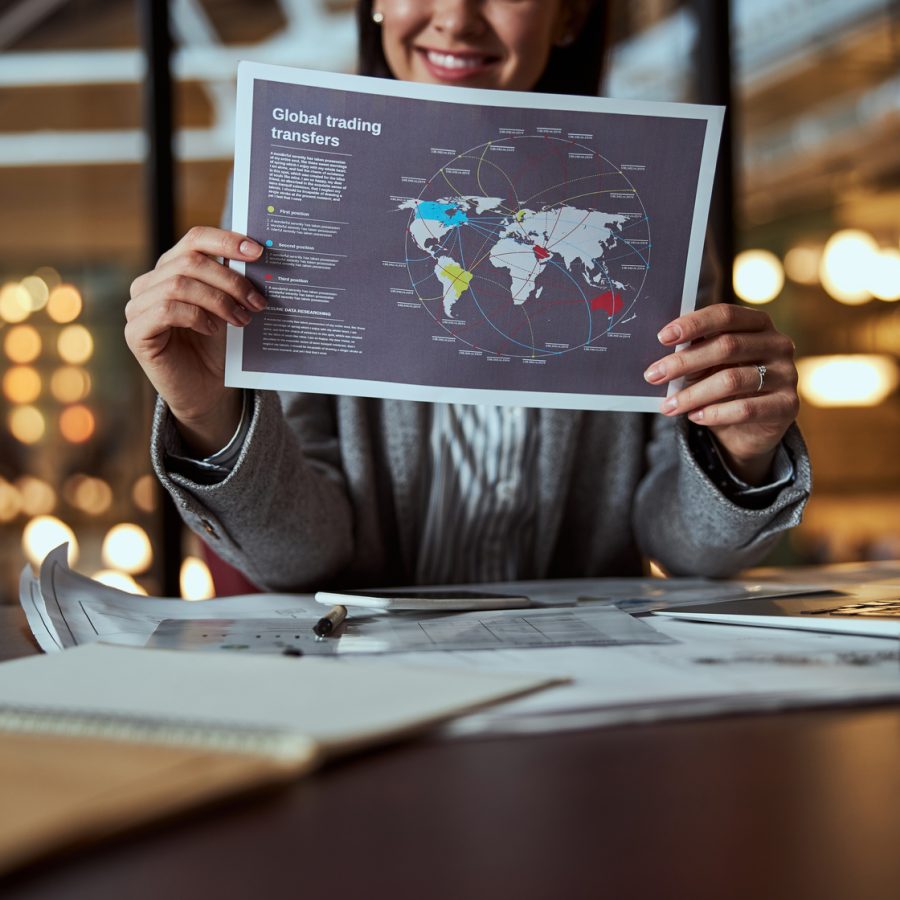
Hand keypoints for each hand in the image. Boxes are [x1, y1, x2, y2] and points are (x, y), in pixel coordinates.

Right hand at [124, 227, 265, 454]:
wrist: (209, 392)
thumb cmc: (219, 349)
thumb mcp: (230, 308)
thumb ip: (234, 282)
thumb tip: (258, 256)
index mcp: (173, 269)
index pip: (195, 239)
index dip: (226, 240)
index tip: (258, 252)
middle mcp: (150, 283)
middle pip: (190, 261)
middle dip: (230, 280)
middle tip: (257, 301)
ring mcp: (138, 307)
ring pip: (179, 284)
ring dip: (218, 300)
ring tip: (242, 319)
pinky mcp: (136, 332)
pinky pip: (166, 310)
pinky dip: (196, 316)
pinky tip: (213, 329)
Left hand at [644, 304, 799, 484]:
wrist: (752, 429)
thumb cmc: (725, 386)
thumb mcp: (709, 365)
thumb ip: (694, 352)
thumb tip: (662, 352)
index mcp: (758, 324)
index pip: (725, 315)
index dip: (693, 324)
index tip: (662, 337)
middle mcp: (778, 344)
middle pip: (727, 346)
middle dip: (684, 362)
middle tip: (652, 375)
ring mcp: (787, 374)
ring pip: (732, 380)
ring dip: (693, 394)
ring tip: (668, 406)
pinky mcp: (788, 405)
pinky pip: (746, 409)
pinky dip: (714, 413)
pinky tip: (694, 417)